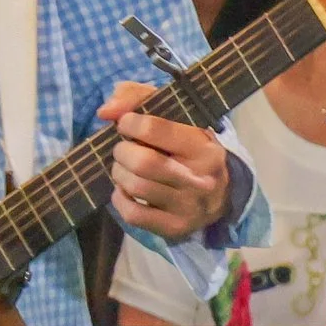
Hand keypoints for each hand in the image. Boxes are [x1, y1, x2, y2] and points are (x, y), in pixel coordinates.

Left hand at [97, 81, 230, 240]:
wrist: (219, 193)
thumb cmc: (188, 146)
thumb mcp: (174, 114)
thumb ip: (137, 97)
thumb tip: (105, 111)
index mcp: (204, 146)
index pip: (154, 129)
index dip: (129, 123)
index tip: (127, 124)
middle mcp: (200, 178)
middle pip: (142, 162)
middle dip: (122, 151)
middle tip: (124, 149)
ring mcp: (189, 207)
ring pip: (135, 187)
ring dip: (119, 173)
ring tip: (124, 167)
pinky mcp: (175, 228)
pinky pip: (132, 214)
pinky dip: (120, 199)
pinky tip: (125, 190)